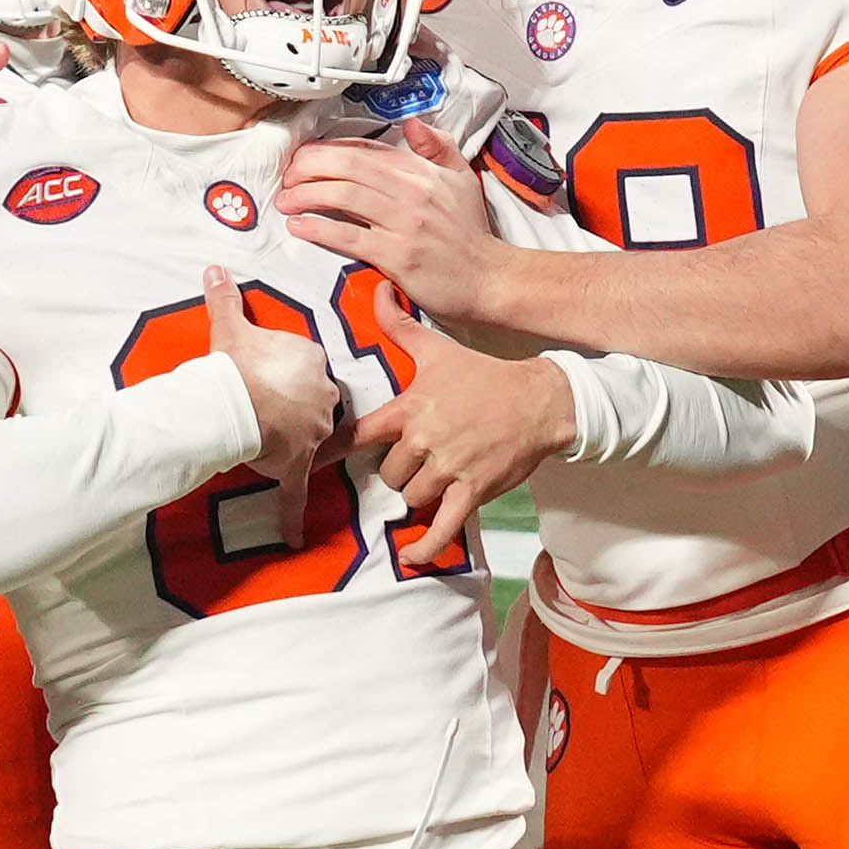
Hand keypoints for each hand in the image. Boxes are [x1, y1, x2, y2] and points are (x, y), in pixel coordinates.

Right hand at [205, 263, 341, 549]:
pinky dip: (293, 517)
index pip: (308, 367)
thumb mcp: (230, 327)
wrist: (232, 400)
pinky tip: (294, 537)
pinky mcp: (297, 464)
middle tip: (268, 406)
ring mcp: (312, 433)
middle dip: (296, 407)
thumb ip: (226, 298)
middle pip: (316, 403)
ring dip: (294, 444)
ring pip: (310, 440)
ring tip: (267, 443)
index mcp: (313, 361)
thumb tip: (214, 267)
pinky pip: (296, 494)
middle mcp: (323, 397)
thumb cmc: (236, 362)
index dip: (288, 373)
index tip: (268, 375)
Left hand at [276, 118, 510, 323]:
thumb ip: (438, 147)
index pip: (364, 150)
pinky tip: (299, 227)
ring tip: (286, 201)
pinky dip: (318, 229)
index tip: (305, 158)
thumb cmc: (470, 234)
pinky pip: (348, 236)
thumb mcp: (462, 179)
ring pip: (344, 196)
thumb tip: (412, 124)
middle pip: (347, 167)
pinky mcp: (397, 256)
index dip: (327, 150)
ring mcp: (405, 224)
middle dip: (308, 167)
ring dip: (306, 195)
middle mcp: (413, 192)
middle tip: (287, 178)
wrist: (489, 279)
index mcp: (422, 171)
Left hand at [355, 291, 572, 564]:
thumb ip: (400, 326)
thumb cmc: (484, 376)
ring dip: (418, 496)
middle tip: (418, 462)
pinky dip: (427, 546)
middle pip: (388, 473)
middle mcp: (424, 438)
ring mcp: (448, 466)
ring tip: (435, 482)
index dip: (333, 451)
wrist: (538, 400)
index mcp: (410, 408)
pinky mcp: (473, 489)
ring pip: (411, 496)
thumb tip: (378, 291)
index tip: (309, 462)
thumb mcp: (438, 348)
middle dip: (398, 473)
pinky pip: (442, 525)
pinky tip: (414, 556)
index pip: (359, 433)